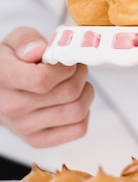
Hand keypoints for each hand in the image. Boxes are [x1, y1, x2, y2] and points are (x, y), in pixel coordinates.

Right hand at [0, 27, 93, 146]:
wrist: (0, 90)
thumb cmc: (12, 63)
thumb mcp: (15, 41)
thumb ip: (26, 40)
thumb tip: (37, 51)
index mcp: (3, 78)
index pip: (43, 80)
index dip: (65, 67)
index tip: (65, 61)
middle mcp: (11, 107)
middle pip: (68, 93)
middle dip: (79, 75)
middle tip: (75, 69)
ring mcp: (24, 127)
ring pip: (77, 111)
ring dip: (85, 93)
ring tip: (74, 83)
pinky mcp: (37, 140)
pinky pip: (78, 129)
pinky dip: (84, 114)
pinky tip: (71, 102)